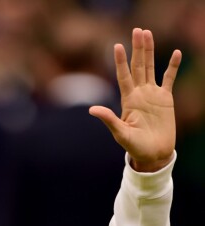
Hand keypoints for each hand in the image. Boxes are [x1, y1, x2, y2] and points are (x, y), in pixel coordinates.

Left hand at [89, 28, 181, 171]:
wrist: (153, 154)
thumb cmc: (135, 147)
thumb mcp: (120, 133)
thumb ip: (108, 119)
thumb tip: (92, 109)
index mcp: (128, 101)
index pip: (123, 76)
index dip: (120, 61)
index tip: (116, 46)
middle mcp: (139, 94)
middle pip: (137, 67)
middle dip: (137, 49)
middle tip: (137, 30)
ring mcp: (153, 95)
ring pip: (151, 68)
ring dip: (149, 51)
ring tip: (148, 34)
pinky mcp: (166, 99)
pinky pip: (169, 79)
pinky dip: (172, 66)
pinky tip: (175, 53)